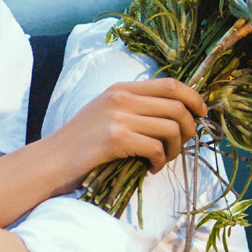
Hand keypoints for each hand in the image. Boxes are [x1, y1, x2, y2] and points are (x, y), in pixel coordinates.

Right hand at [53, 78, 205, 185]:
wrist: (50, 161)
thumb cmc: (80, 143)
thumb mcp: (106, 113)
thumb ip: (135, 107)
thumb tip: (177, 113)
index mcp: (120, 88)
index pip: (171, 84)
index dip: (194, 98)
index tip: (201, 114)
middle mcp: (120, 97)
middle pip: (177, 106)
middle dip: (189, 130)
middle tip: (180, 146)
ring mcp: (117, 117)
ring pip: (172, 128)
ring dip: (175, 149)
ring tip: (163, 159)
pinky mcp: (115, 139)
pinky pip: (156, 149)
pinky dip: (160, 162)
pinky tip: (149, 168)